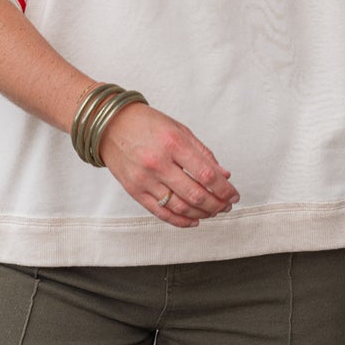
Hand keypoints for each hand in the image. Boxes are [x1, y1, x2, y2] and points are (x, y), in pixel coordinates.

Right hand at [96, 103, 239, 228]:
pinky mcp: (135, 191)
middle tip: (226, 206)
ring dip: (201, 213)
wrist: (110, 125)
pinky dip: (180, 220)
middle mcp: (158, 163)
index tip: (234, 195)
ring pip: (180, 206)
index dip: (224, 189)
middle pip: (196, 194)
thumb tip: (223, 175)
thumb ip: (202, 153)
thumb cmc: (146, 124)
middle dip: (217, 204)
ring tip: (213, 212)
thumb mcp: (179, 129)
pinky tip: (193, 220)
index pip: (206, 174)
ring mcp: (145, 179)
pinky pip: (160, 212)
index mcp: (173, 144)